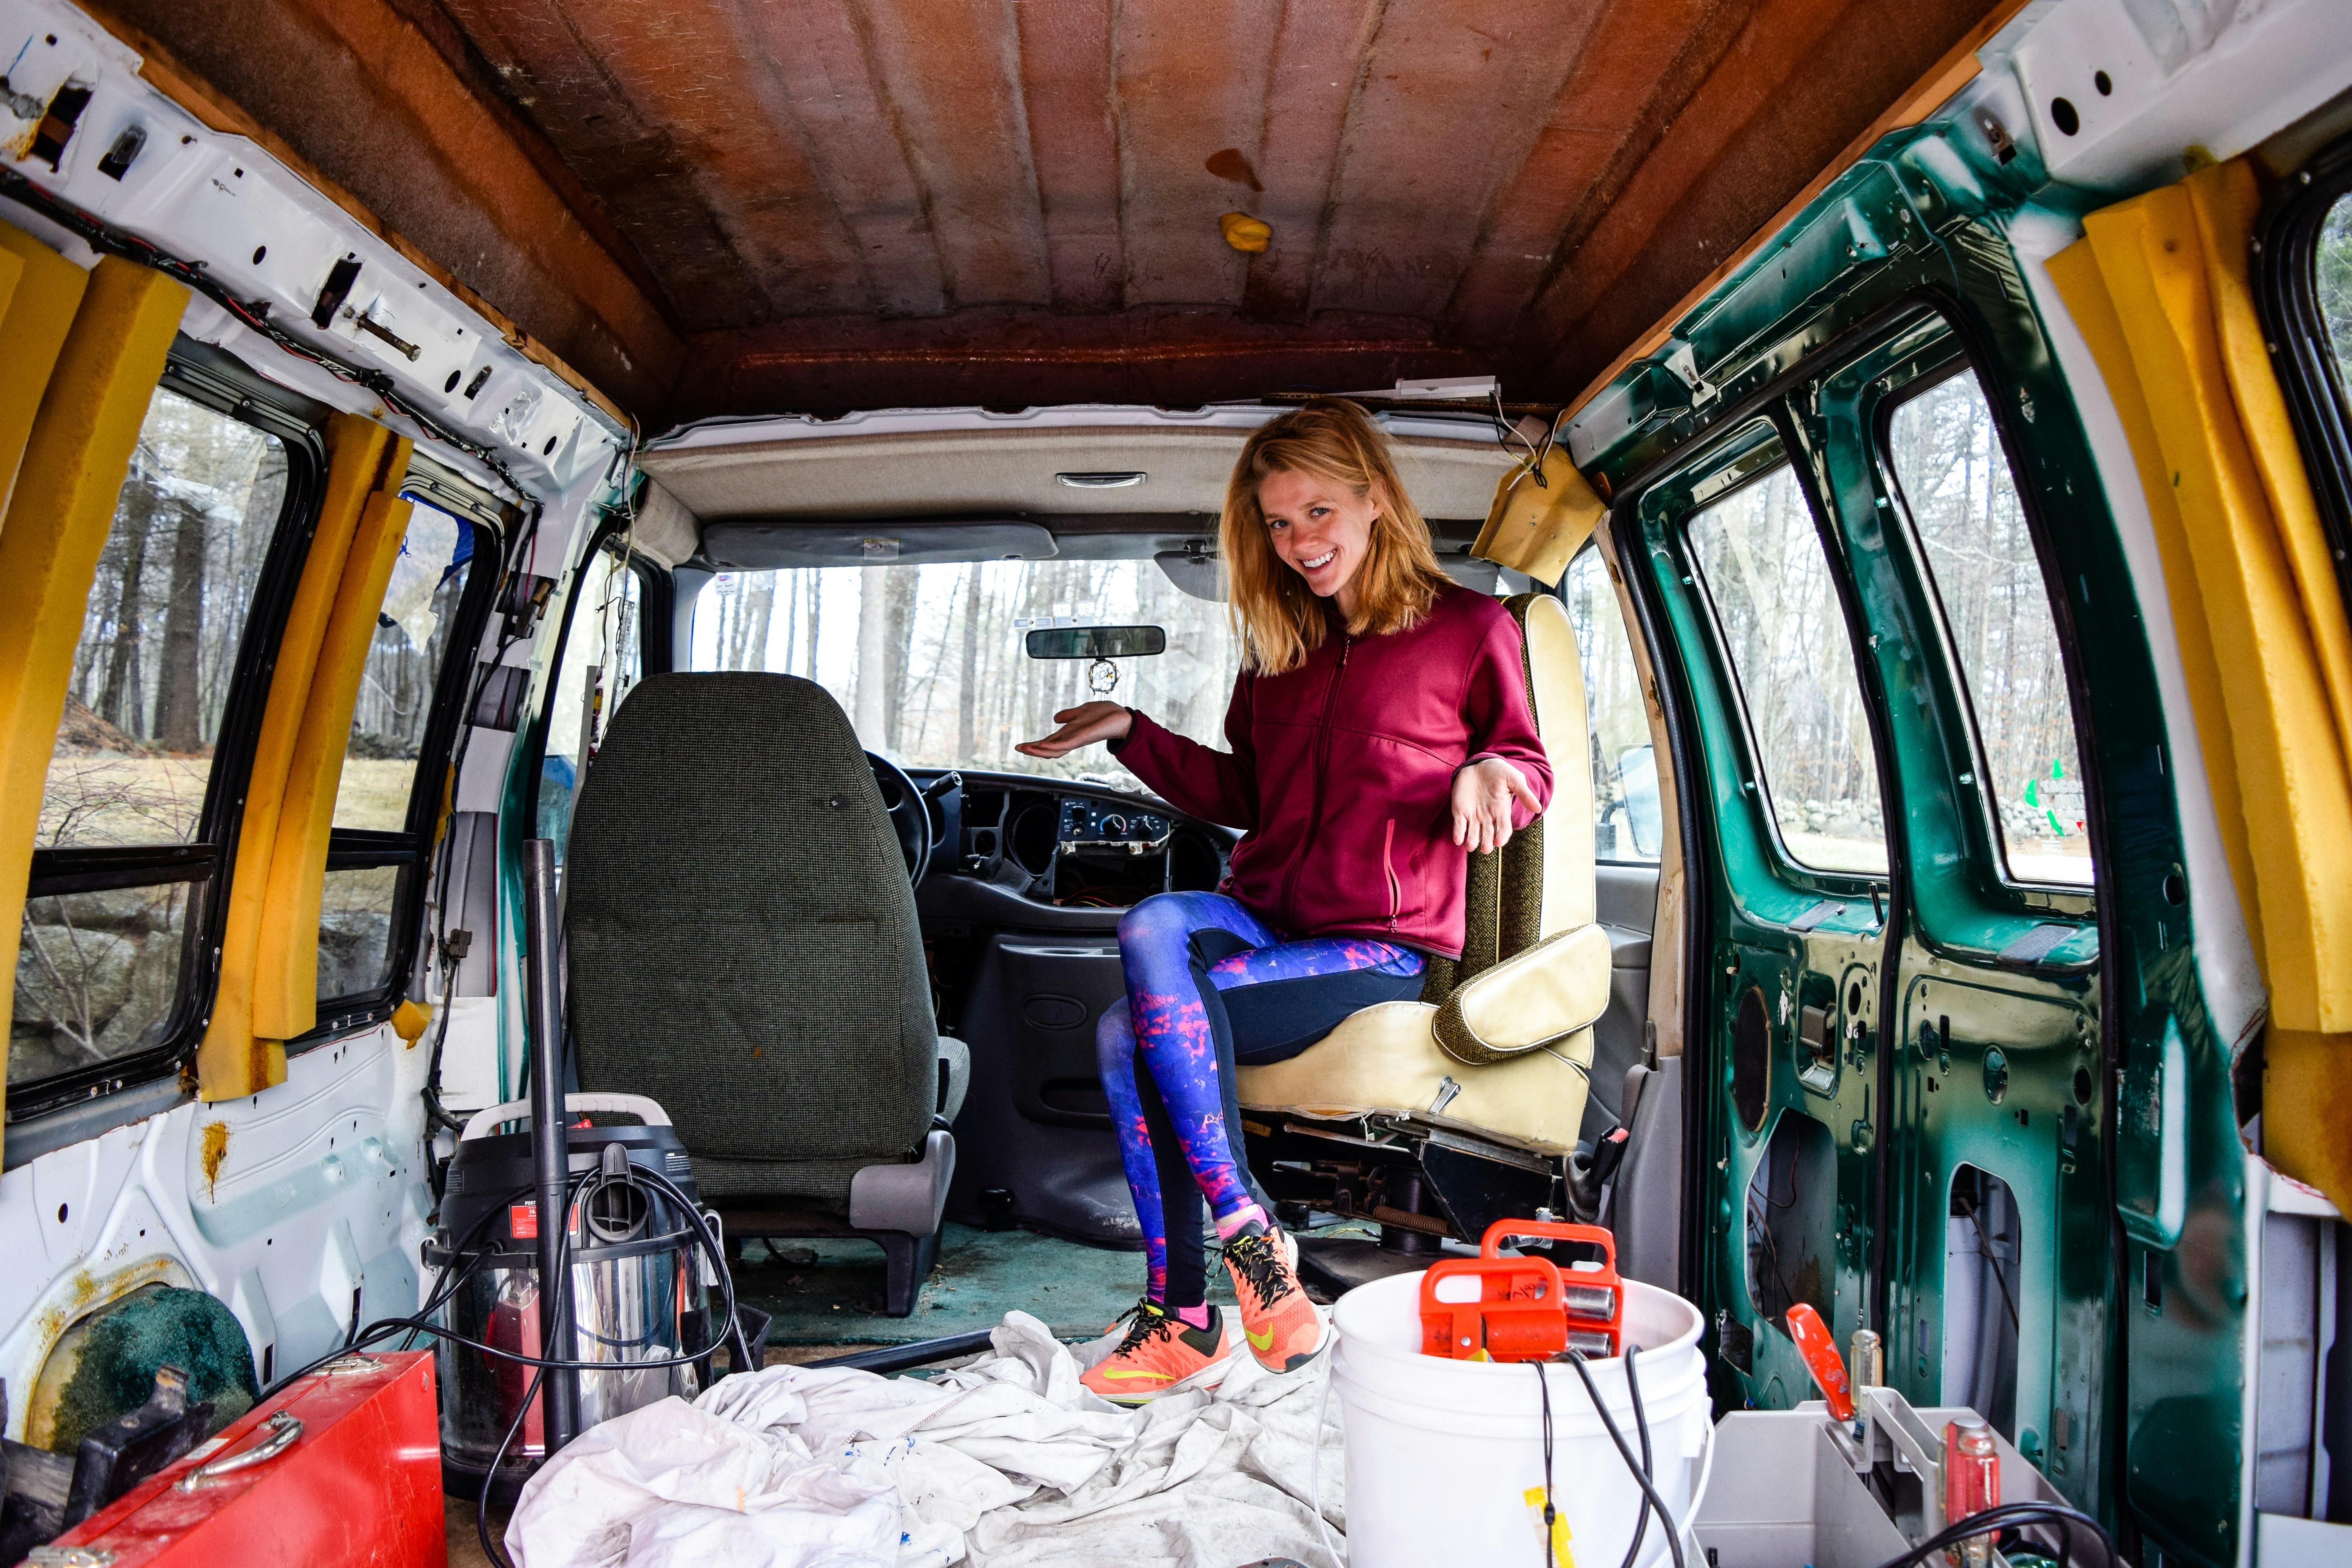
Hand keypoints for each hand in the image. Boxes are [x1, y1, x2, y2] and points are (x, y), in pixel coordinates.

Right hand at [1016, 702, 1133, 758]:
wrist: (1121, 717)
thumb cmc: (1104, 714)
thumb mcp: (1081, 711)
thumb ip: (1068, 715)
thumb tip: (1056, 718)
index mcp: (1069, 734)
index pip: (1049, 741)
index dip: (1035, 744)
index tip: (1021, 745)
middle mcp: (1071, 739)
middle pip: (1048, 748)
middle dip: (1032, 749)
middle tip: (1018, 748)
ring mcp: (1075, 740)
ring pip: (1053, 749)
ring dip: (1038, 750)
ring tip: (1024, 748)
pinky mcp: (1081, 739)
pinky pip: (1064, 745)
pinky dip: (1052, 747)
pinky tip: (1041, 746)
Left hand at [1452, 757, 1540, 853]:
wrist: (1479, 764)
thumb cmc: (1499, 771)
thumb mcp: (1514, 779)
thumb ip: (1524, 793)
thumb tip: (1538, 809)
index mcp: (1501, 811)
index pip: (1503, 828)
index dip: (1502, 836)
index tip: (1499, 842)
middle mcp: (1488, 817)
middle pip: (1488, 834)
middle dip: (1487, 842)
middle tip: (1486, 848)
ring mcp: (1473, 815)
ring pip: (1473, 833)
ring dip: (1471, 841)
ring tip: (1471, 846)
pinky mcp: (1460, 811)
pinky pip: (1459, 825)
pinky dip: (1458, 833)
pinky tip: (1457, 840)